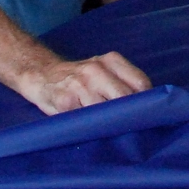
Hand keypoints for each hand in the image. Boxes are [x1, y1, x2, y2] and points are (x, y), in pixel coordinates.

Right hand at [18, 51, 152, 115]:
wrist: (40, 75)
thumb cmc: (79, 78)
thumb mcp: (103, 70)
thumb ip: (122, 82)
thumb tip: (148, 106)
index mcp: (110, 60)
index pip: (140, 83)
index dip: (145, 101)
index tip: (147, 114)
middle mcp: (96, 70)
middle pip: (125, 98)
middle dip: (129, 114)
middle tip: (131, 126)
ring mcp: (80, 86)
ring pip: (106, 112)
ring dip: (110, 124)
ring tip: (109, 128)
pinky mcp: (66, 102)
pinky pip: (86, 120)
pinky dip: (91, 127)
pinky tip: (90, 126)